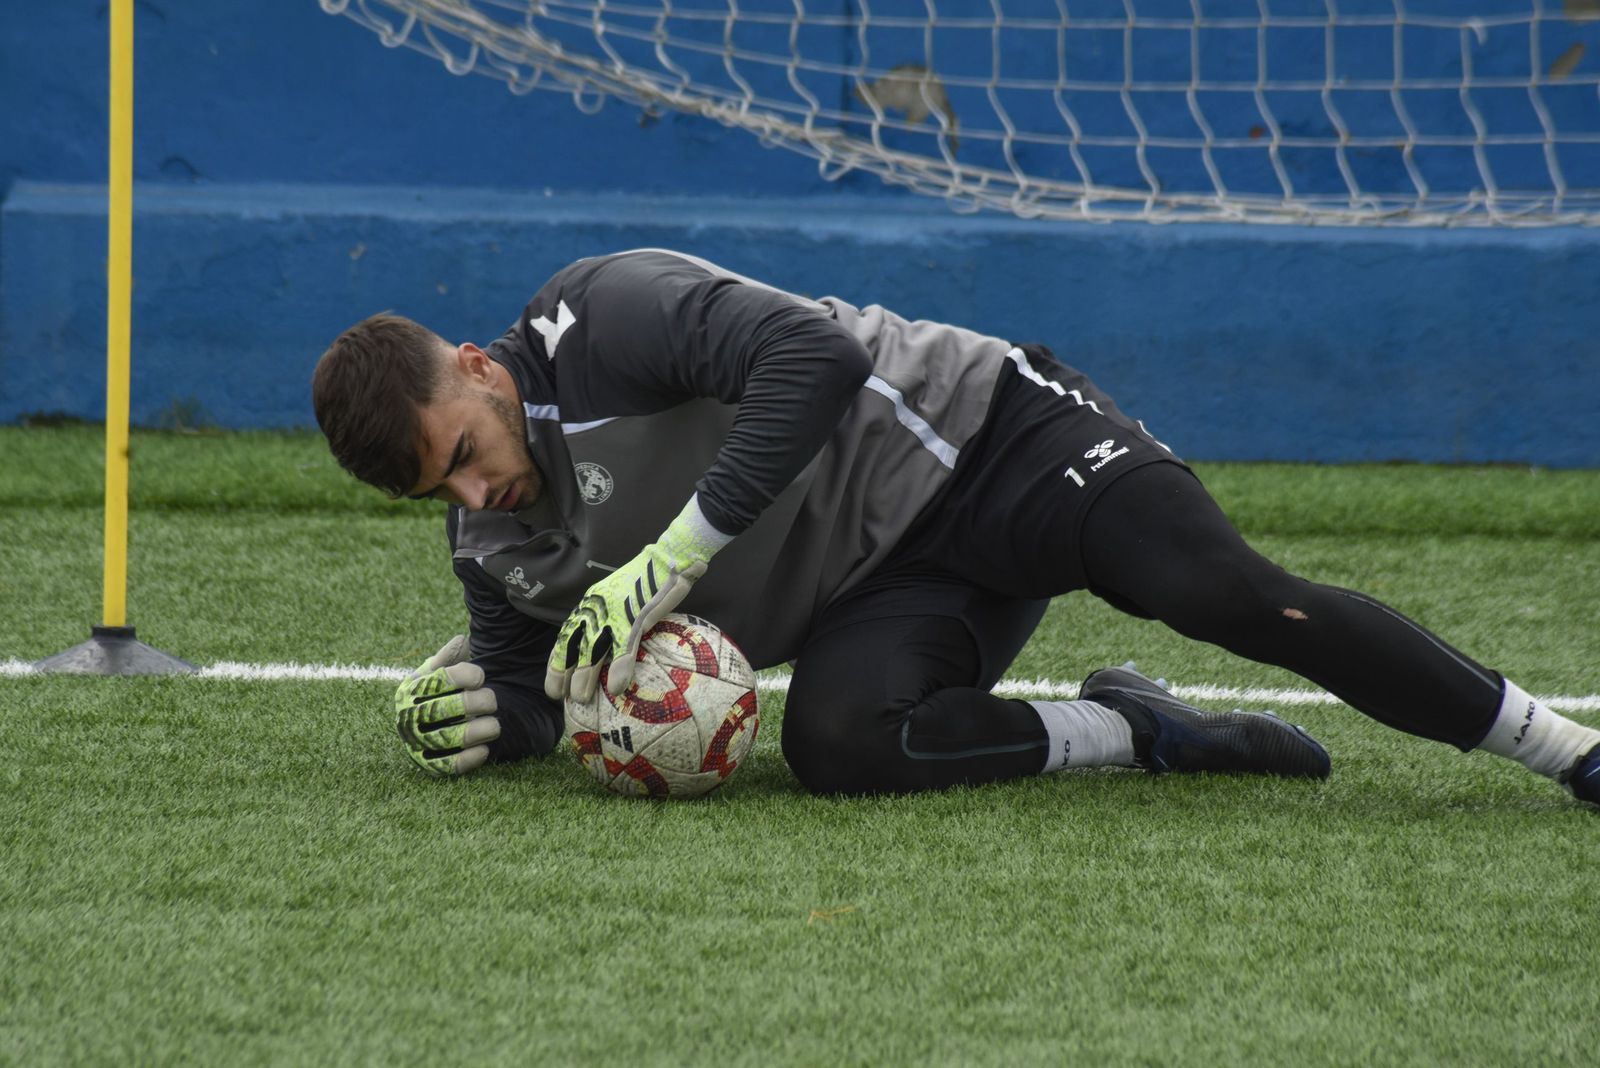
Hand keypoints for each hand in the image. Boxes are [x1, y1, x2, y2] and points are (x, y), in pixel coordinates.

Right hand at [393, 635, 499, 775]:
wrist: (432, 723)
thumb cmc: (440, 691)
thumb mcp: (439, 669)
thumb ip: (450, 655)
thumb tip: (461, 642)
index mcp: (410, 690)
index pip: (440, 680)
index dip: (467, 675)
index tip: (481, 677)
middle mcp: (408, 717)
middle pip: (443, 709)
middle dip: (477, 703)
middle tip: (493, 701)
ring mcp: (416, 743)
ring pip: (447, 738)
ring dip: (478, 731)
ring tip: (494, 725)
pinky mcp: (428, 766)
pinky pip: (448, 766)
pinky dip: (469, 758)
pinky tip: (485, 749)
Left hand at [545, 495, 732, 701]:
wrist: (670, 557)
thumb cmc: (648, 578)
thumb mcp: (620, 597)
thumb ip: (611, 617)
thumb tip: (607, 643)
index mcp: (591, 604)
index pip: (567, 634)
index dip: (558, 658)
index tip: (553, 679)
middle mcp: (596, 609)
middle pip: (572, 644)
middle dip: (561, 671)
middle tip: (557, 695)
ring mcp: (614, 614)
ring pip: (592, 650)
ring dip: (585, 676)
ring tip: (580, 698)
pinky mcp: (635, 617)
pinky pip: (624, 647)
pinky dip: (619, 668)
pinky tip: (615, 687)